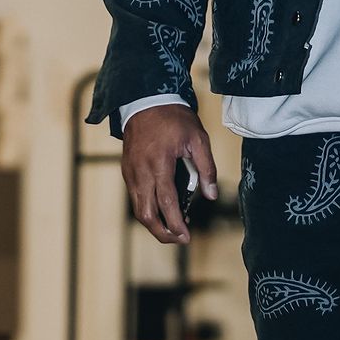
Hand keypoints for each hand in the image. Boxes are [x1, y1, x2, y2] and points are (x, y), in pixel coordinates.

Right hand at [122, 105, 217, 244]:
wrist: (145, 100)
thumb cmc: (174, 118)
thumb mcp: (198, 138)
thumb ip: (207, 169)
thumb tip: (211, 195)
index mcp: (159, 164)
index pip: (166, 203)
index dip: (176, 224)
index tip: (186, 238)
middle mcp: (141, 172)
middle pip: (147, 214)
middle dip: (163, 233)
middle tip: (181, 239)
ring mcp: (131, 172)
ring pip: (139, 209)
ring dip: (155, 224)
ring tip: (175, 228)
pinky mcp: (127, 170)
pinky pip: (136, 197)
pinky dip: (149, 209)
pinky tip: (165, 210)